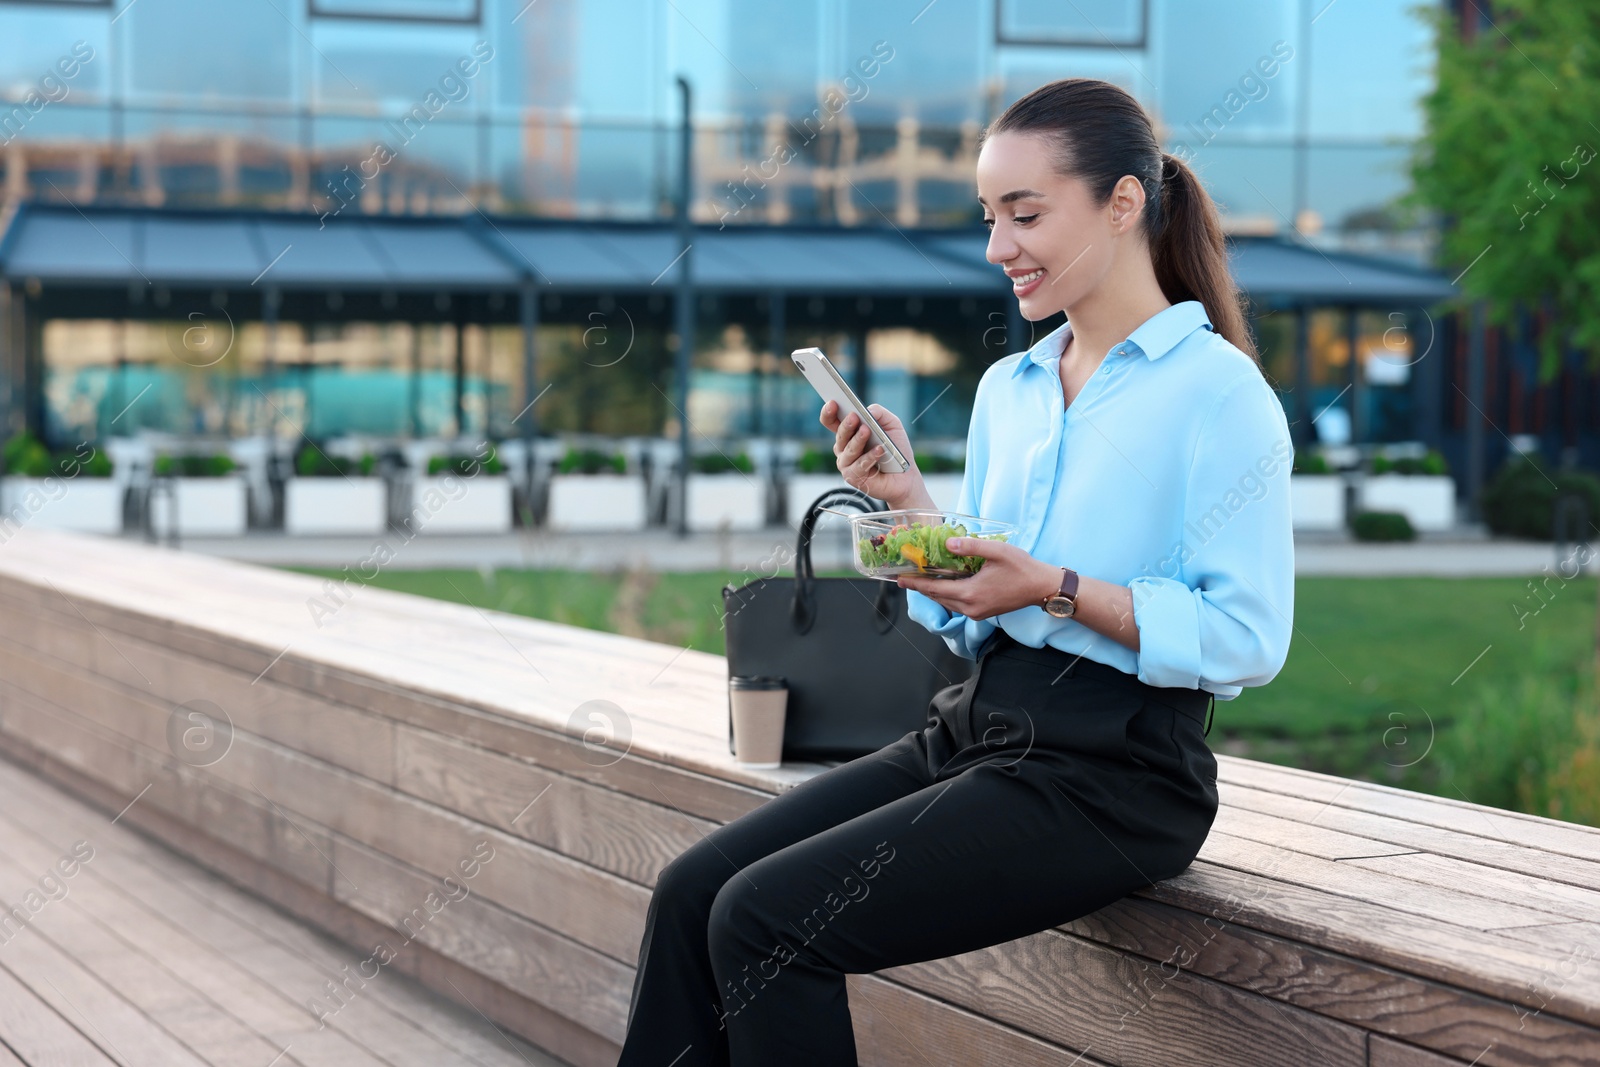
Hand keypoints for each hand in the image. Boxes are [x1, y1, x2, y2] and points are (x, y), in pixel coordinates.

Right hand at [818, 400, 924, 506]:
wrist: (906, 476)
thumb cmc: (896, 449)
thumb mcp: (892, 425)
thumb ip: (880, 413)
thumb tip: (867, 410)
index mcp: (849, 433)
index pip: (831, 421)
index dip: (829, 412)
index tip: (833, 402)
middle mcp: (844, 448)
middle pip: (840, 435)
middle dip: (846, 425)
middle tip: (853, 416)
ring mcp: (847, 464)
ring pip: (848, 450)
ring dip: (858, 440)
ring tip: (867, 431)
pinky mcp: (854, 478)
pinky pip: (859, 466)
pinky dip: (870, 457)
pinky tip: (879, 450)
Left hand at [896, 537, 1056, 620]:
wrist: (1042, 588)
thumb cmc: (1022, 568)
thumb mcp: (997, 551)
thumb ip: (971, 547)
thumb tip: (947, 542)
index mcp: (970, 594)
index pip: (934, 589)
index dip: (915, 583)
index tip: (899, 579)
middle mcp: (970, 608)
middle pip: (938, 597)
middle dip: (921, 587)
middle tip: (905, 577)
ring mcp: (977, 613)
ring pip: (947, 603)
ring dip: (933, 592)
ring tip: (920, 580)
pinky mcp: (983, 613)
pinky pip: (957, 605)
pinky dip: (947, 595)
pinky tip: (944, 585)